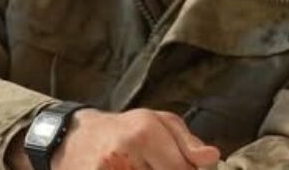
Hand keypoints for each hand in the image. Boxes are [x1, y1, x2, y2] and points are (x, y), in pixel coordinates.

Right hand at [54, 108, 220, 169]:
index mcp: (145, 132)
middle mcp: (123, 152)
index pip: (183, 169)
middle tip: (157, 165)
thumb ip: (188, 142)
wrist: (75, 139)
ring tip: (144, 166)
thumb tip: (212, 157)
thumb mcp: (160, 123)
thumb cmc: (126, 130)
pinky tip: (130, 169)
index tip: (182, 167)